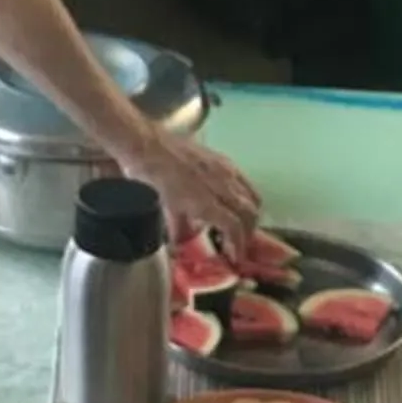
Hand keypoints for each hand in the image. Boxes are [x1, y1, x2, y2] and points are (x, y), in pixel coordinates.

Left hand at [130, 125, 262, 243]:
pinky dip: (247, 197)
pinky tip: (236, 201)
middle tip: (240, 244)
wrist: (148, 144)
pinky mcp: (224, 160)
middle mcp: (221, 186)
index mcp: (205, 202)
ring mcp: (225, 171)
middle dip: (248, 233)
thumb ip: (179, 229)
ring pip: (252, 197)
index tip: (236, 257)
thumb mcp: (164, 209)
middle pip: (249, 213)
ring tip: (242, 224)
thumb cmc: (152, 178)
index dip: (238, 245)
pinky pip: (245, 182)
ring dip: (250, 215)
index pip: (234, 227)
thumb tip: (184, 244)